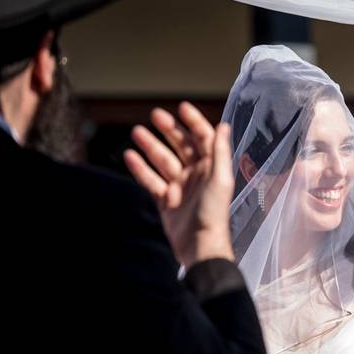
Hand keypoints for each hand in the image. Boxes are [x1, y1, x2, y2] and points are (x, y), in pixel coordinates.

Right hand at [124, 102, 234, 268]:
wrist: (200, 246)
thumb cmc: (213, 213)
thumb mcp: (220, 179)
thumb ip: (220, 152)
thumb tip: (224, 125)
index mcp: (212, 169)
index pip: (204, 139)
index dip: (194, 122)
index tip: (181, 107)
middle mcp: (197, 176)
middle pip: (181, 147)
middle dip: (169, 130)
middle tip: (155, 115)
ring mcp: (180, 188)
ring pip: (163, 161)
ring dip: (151, 146)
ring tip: (136, 131)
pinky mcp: (166, 202)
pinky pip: (151, 181)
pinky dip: (140, 169)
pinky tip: (129, 156)